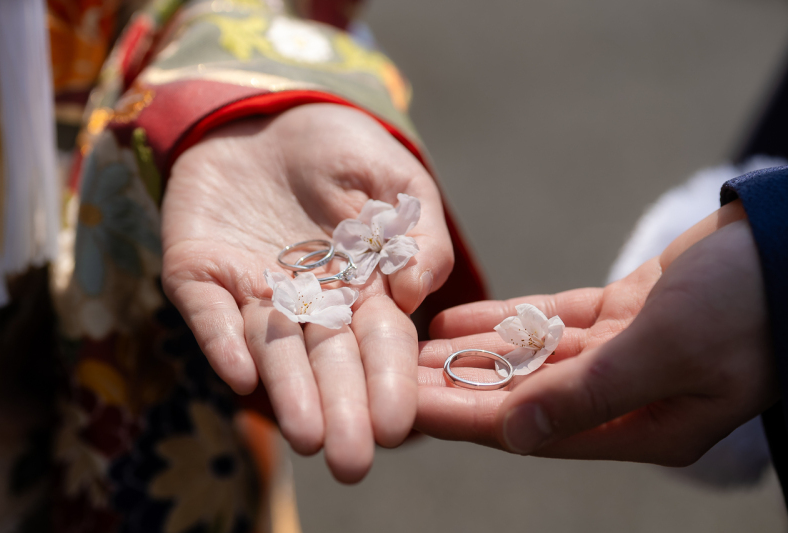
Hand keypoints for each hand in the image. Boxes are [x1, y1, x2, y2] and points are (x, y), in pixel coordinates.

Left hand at [161, 104, 453, 481]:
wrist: (266, 116)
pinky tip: (238, 373)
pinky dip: (221, 340)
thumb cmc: (341, 151)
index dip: (388, 383)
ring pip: (271, 349)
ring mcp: (251, 291)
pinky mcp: (199, 273)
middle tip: (351, 460)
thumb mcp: (398, 182)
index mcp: (362, 290)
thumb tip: (416, 294)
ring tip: (304, 435)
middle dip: (340, 410)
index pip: (379, 346)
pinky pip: (209, 313)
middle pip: (326, 363)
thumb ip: (418, 235)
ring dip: (286, 390)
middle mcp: (308, 304)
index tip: (398, 423)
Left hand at [416, 204, 777, 465]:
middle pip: (520, 397)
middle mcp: (625, 397)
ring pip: (529, 359)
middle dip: (455, 387)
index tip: (408, 408)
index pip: (531, 429)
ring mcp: (622, 354)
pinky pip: (550, 322)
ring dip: (472, 353)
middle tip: (393, 376)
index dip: (464, 418)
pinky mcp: (622, 314)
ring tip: (414, 347)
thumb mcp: (668, 349)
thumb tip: (516, 435)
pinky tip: (460, 319)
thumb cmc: (748, 303)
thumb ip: (589, 393)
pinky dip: (507, 320)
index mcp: (640, 425)